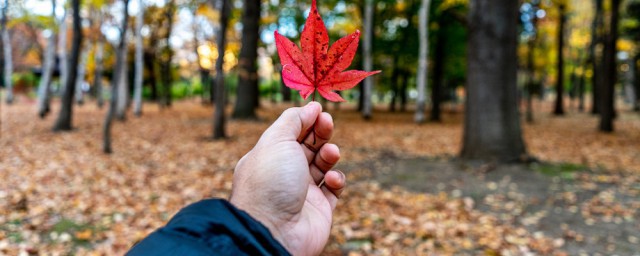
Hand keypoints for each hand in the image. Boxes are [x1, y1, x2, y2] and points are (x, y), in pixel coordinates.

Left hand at [230, 102, 345, 254]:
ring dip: (329, 154)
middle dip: (320, 132)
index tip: (319, 110)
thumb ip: (293, 120)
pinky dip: (337, 180)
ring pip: (323, 165)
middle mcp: (284, 174)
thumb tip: (311, 106)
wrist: (274, 230)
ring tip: (331, 152)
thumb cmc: (270, 182)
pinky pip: (334, 189)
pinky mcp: (320, 209)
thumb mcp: (276, 140)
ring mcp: (302, 192)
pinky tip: (331, 179)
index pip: (289, 133)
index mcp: (269, 157)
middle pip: (308, 146)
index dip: (305, 120)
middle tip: (328, 122)